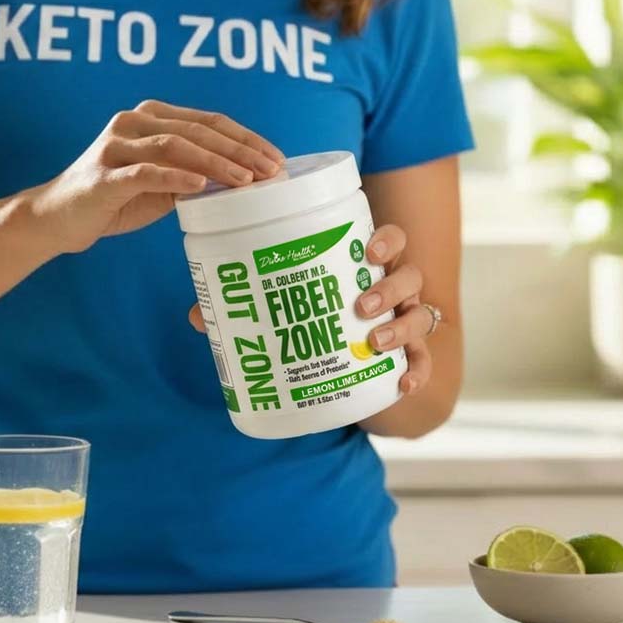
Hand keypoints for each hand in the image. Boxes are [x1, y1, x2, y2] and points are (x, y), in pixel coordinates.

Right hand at [23, 100, 282, 254]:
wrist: (58, 218)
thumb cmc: (116, 198)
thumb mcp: (163, 183)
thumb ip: (195, 173)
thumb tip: (245, 180)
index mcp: (153, 116)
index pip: (211, 121)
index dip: (246, 138)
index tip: (276, 158)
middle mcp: (134, 121)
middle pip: (198, 130)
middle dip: (240, 150)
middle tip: (270, 170)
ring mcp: (116, 145)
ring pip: (175, 145)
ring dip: (215, 162)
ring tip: (245, 180)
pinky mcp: (104, 175)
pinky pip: (146, 172)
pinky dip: (176, 176)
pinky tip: (200, 184)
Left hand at [188, 223, 434, 396]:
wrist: (352, 367)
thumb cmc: (319, 318)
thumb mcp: (293, 308)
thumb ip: (248, 308)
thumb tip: (197, 316)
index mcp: (366, 265)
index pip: (390, 238)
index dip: (385, 239)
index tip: (366, 249)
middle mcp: (394, 288)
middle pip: (410, 273)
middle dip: (389, 286)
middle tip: (359, 304)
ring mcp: (406, 322)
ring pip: (420, 313)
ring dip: (401, 325)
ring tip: (372, 340)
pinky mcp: (410, 357)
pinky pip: (424, 362)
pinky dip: (417, 372)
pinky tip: (401, 384)